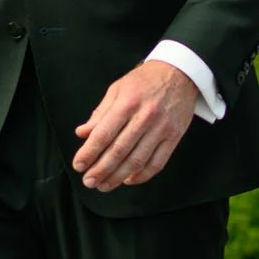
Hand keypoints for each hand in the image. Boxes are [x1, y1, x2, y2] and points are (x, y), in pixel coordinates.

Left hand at [72, 62, 196, 191]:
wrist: (179, 73)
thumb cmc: (144, 81)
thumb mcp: (117, 89)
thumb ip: (100, 113)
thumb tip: (82, 133)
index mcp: (127, 103)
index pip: (103, 134)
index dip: (89, 152)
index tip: (79, 165)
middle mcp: (144, 117)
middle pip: (119, 151)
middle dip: (101, 169)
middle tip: (89, 181)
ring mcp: (161, 129)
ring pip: (137, 160)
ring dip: (118, 177)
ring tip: (105, 185)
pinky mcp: (174, 137)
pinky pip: (157, 162)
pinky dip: (142, 176)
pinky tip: (129, 180)